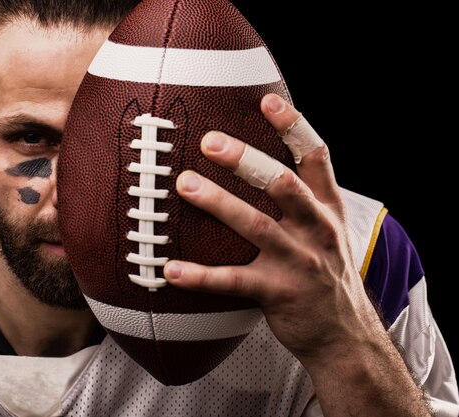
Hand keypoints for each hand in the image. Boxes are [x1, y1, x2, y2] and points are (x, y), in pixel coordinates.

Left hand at [163, 94, 431, 415]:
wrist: (344, 336)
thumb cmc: (325, 275)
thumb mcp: (327, 231)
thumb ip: (304, 198)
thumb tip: (264, 163)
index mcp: (327, 209)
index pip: (317, 157)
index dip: (294, 127)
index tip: (267, 100)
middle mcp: (316, 230)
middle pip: (283, 185)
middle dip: (248, 160)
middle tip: (210, 140)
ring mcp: (298, 262)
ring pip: (256, 226)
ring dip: (219, 203)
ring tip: (184, 185)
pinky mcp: (278, 294)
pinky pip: (233, 282)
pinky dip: (201, 276)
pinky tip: (170, 270)